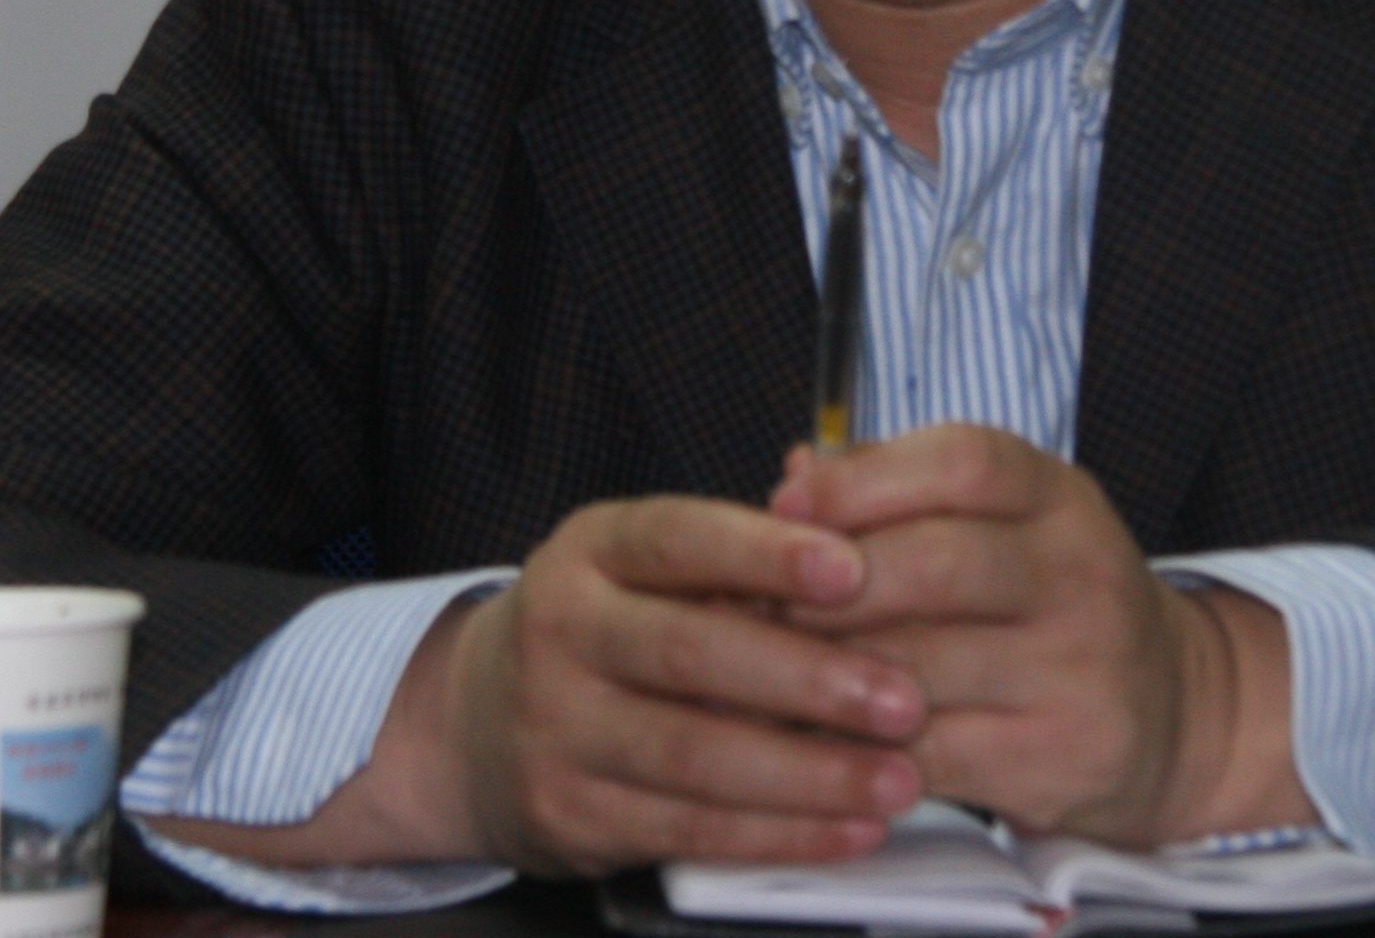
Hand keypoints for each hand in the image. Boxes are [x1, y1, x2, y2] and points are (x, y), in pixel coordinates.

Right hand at [433, 492, 931, 875]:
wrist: (471, 725)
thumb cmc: (605, 631)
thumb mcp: (645, 571)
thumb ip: (740, 560)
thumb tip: (859, 543)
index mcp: (591, 550)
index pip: (678, 538)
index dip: (764, 554)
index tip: (852, 569)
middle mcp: (561, 630)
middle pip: (688, 652)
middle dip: (806, 678)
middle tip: (903, 699)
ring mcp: (555, 728)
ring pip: (691, 756)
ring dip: (808, 774)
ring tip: (899, 778)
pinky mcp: (568, 815)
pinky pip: (685, 830)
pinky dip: (777, 835)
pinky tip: (849, 829)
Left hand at [770, 425, 1310, 844]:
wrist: (1176, 715)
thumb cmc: (1050, 605)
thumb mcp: (1002, 522)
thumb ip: (899, 490)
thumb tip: (794, 474)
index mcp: (1058, 498)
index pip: (964, 463)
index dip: (864, 481)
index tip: (786, 504)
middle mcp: (1080, 575)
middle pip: (934, 566)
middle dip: (826, 589)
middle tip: (753, 606)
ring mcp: (1079, 670)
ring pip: (920, 668)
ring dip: (823, 676)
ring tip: (758, 675)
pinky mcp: (1060, 759)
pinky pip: (928, 755)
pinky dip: (854, 750)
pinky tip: (811, 740)